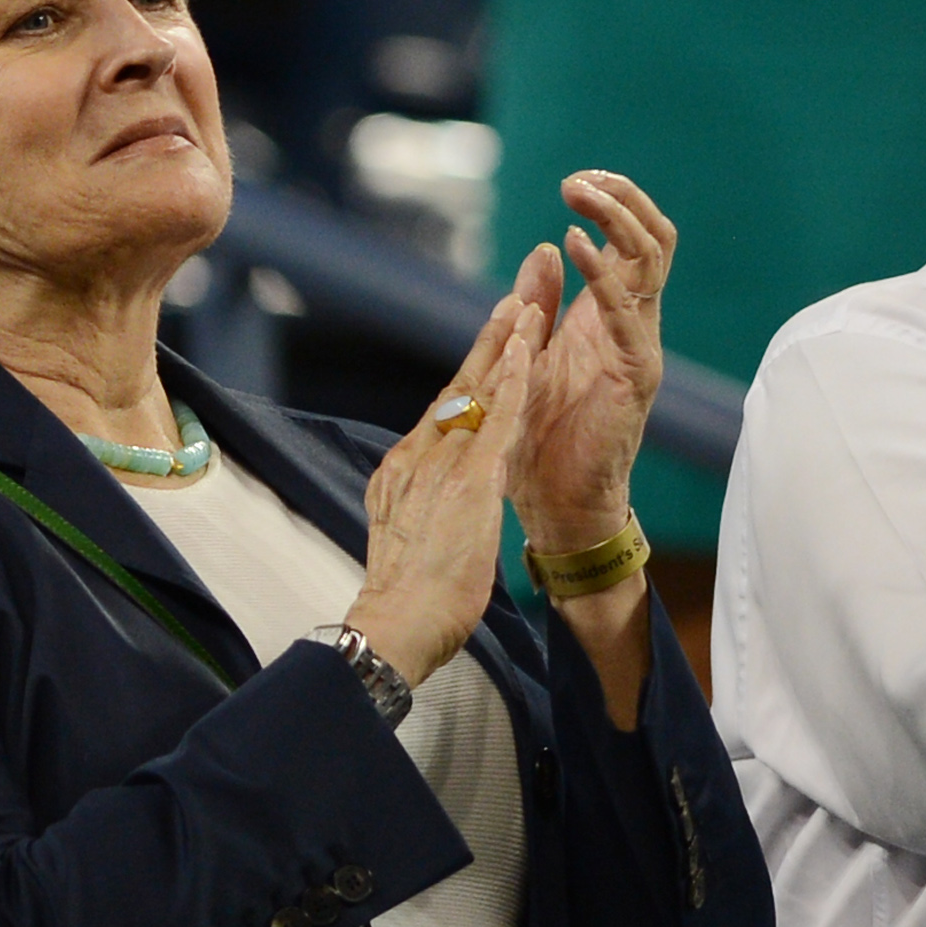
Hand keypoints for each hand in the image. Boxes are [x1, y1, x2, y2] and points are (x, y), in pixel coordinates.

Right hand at [346, 296, 546, 686]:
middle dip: (488, 342)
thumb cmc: (408, 601)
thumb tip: (430, 510)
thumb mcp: (412, 540)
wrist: (396, 627)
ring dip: (505, 345)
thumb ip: (420, 512)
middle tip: (513, 299)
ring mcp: (440, 466)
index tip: (489, 348)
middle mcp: (418, 459)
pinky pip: (496, 418)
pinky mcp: (468, 481)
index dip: (468, 376)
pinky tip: (529, 349)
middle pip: (457, 388)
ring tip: (528, 304)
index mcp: (403, 474)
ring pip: (476, 391)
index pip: (442, 413)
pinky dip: (513, 380)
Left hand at [504, 171, 673, 555]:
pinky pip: (629, 313)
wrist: (557, 506)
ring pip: (652, 261)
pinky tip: (574, 247)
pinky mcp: (637, 376)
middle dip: (621, 198)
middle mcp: (634, 324)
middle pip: (654, 239)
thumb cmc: (542, 438)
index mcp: (611, 316)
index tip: (574, 181)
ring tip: (579, 195)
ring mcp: (641, 347)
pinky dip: (604, 274)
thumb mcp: (531, 354)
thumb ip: (541, 305)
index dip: (612, 202)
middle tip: (578, 180)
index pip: (632, 241)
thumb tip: (545, 247)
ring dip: (617, 219)